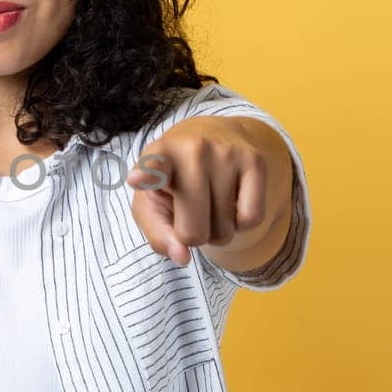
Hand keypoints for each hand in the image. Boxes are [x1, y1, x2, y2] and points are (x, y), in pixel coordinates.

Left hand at [126, 117, 287, 265]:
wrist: (213, 135)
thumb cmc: (174, 179)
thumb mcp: (152, 203)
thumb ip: (158, 234)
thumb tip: (183, 257)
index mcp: (157, 156)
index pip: (152, 167)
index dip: (145, 175)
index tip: (136, 179)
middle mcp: (192, 150)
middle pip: (193, 231)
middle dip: (193, 236)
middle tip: (190, 212)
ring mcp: (226, 153)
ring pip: (225, 230)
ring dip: (217, 230)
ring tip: (210, 203)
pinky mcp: (255, 161)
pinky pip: (251, 219)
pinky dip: (241, 224)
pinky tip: (231, 202)